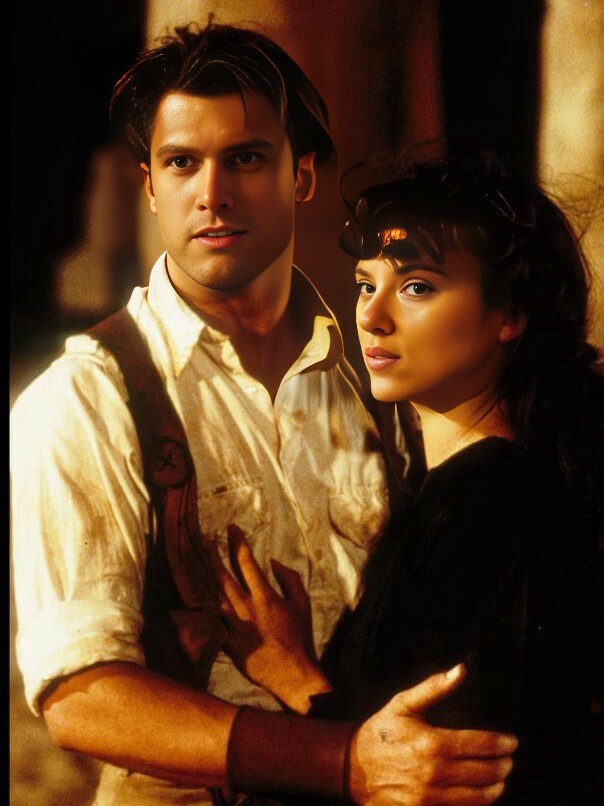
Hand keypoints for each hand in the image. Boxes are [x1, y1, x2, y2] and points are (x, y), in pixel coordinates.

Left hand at [211, 526, 331, 711]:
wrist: (293, 674)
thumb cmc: (300, 637)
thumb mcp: (302, 604)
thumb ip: (290, 579)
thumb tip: (273, 562)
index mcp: (265, 597)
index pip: (247, 562)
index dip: (237, 542)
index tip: (232, 528)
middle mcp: (246, 609)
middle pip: (222, 575)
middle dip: (212, 554)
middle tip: (205, 538)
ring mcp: (234, 627)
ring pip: (212, 596)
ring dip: (204, 576)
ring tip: (197, 561)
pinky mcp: (228, 644)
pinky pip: (211, 622)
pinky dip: (202, 608)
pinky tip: (194, 594)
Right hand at [349, 665, 516, 804]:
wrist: (352, 767)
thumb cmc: (382, 732)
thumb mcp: (403, 704)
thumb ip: (434, 688)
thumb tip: (461, 669)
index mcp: (432, 743)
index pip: (480, 745)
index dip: (501, 744)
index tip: (512, 742)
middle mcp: (434, 773)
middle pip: (484, 773)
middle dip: (502, 766)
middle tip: (509, 760)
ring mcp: (430, 799)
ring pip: (478, 798)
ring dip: (495, 788)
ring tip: (500, 779)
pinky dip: (476, 804)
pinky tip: (480, 795)